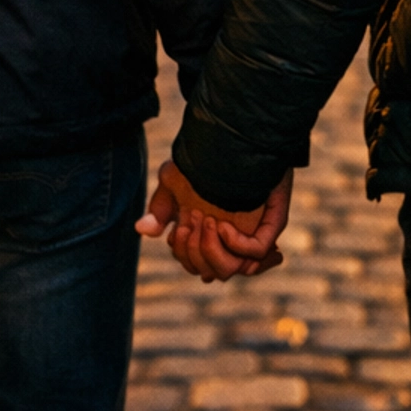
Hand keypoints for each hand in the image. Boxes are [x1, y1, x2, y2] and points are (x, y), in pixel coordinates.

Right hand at [137, 160, 293, 282]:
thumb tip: (142, 229)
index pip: (192, 264)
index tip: (177, 231)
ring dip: (209, 251)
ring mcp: (249, 235)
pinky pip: (254, 253)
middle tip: (192, 221)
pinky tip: (223, 226)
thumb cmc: (204, 159)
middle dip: (193, 252)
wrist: (234, 139)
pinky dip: (235, 245)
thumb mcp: (174, 182)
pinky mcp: (268, 226)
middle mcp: (228, 240)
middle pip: (207, 272)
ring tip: (207, 222)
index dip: (182, 254)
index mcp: (207, 235)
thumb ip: (160, 209)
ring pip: (228, 270)